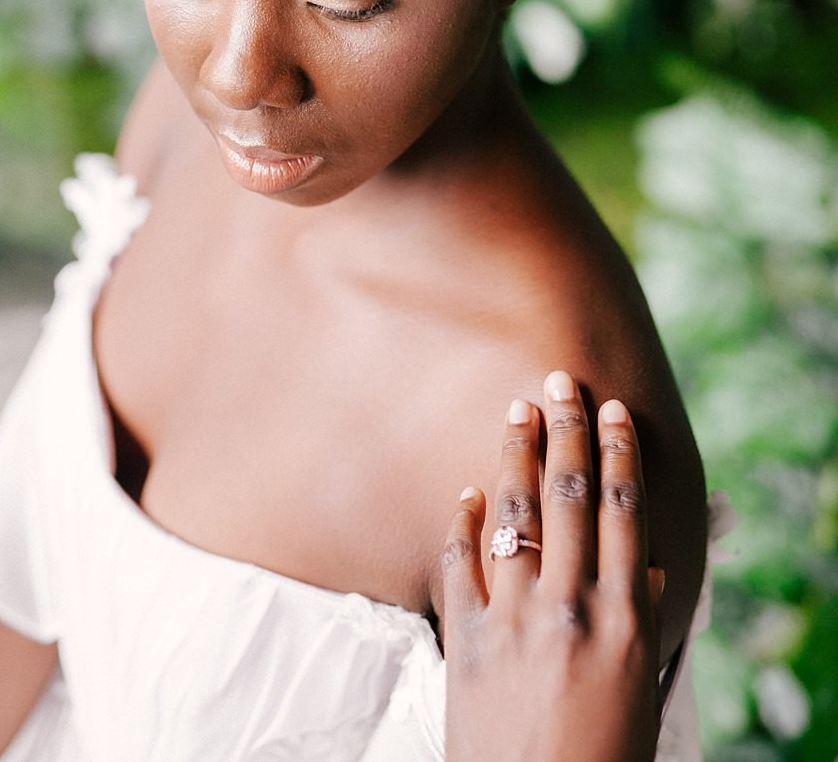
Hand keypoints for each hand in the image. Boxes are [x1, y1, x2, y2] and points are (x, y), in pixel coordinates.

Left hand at [442, 371, 663, 761]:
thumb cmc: (601, 761)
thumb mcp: (638, 690)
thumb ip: (640, 622)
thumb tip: (645, 565)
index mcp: (624, 621)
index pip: (624, 514)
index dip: (618, 455)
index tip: (614, 411)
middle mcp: (570, 608)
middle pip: (570, 497)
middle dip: (567, 432)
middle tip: (561, 381)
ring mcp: (514, 621)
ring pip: (514, 513)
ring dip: (516, 455)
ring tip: (517, 410)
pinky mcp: (465, 642)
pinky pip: (460, 564)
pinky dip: (463, 522)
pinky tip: (465, 492)